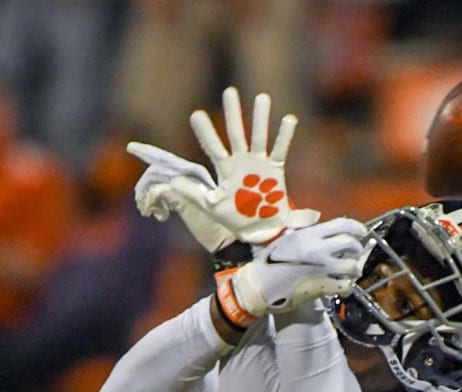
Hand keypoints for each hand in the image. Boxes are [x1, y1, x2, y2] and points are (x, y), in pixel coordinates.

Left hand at [128, 86, 318, 251]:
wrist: (258, 231)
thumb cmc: (234, 218)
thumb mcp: (210, 206)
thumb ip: (194, 193)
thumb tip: (172, 182)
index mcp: (225, 168)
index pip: (213, 146)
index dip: (205, 132)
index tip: (195, 114)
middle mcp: (241, 161)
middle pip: (236, 133)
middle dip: (233, 113)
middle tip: (230, 91)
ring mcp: (259, 164)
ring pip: (259, 136)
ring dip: (260, 118)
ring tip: (261, 98)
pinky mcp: (275, 170)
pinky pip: (280, 150)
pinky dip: (284, 136)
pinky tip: (289, 119)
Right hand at [215, 217, 368, 326]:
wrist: (258, 287)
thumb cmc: (268, 264)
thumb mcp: (286, 239)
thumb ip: (304, 231)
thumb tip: (317, 222)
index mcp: (309, 235)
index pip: (342, 224)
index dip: (357, 227)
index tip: (361, 233)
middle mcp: (318, 249)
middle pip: (350, 243)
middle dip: (357, 249)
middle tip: (354, 255)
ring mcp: (321, 269)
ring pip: (351, 265)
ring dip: (354, 269)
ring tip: (350, 272)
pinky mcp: (321, 287)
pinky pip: (345, 285)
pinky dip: (348, 286)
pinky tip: (343, 286)